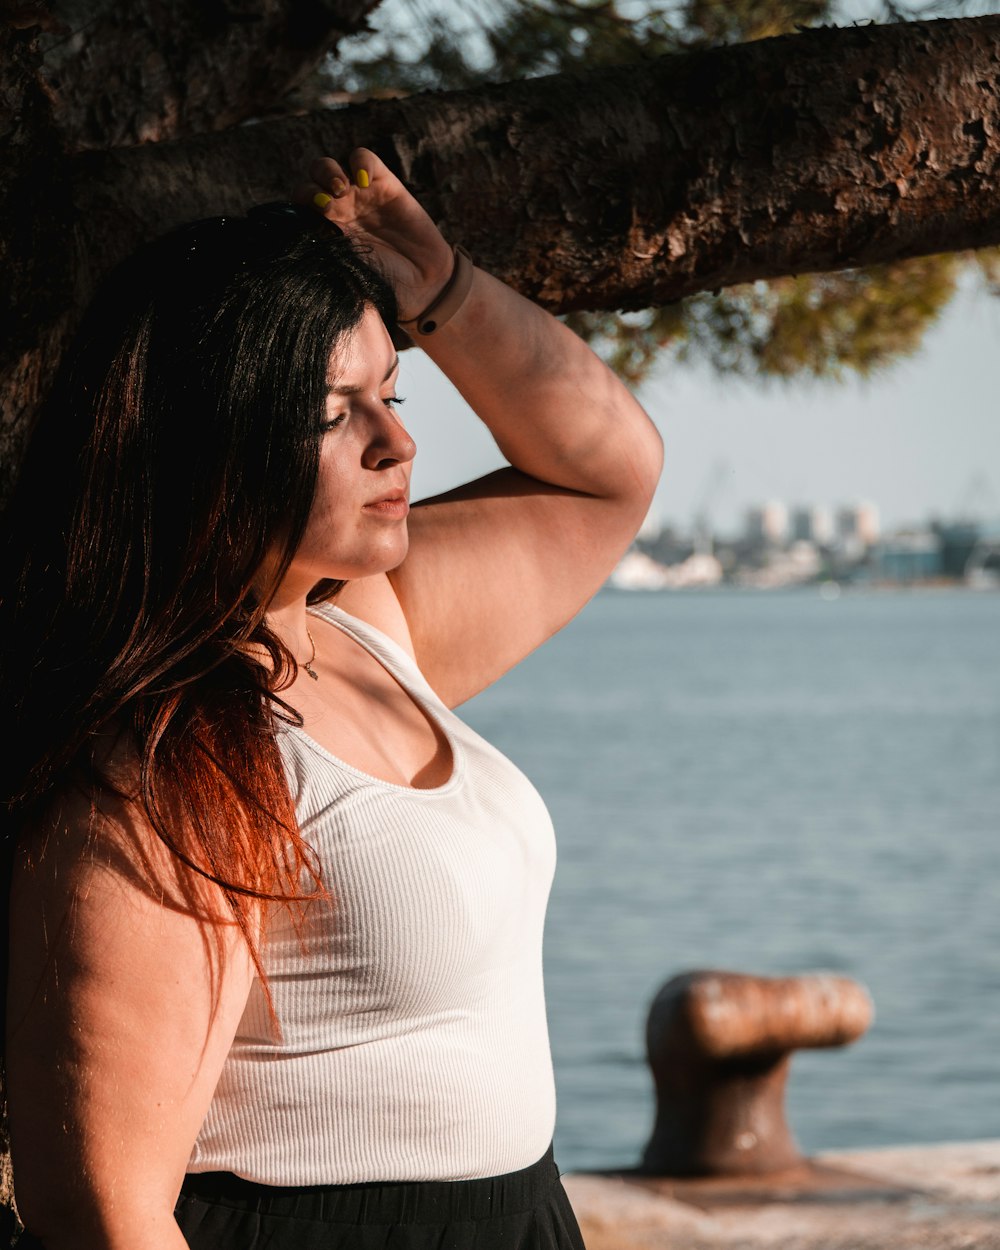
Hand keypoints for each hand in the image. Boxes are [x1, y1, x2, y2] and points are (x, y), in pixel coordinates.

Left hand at [298, 148, 455, 321]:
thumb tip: (301, 259)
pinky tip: (365, 179)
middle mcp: (337, 211)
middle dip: (311, 188)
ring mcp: (359, 195)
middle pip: (309, 183)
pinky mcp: (384, 183)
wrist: (423, 284)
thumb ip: (327, 266)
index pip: (297, 209)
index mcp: (323, 233)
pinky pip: (364, 159)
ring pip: (329, 167)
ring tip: (342, 189)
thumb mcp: (348, 281)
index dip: (298, 208)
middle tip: (326, 204)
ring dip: (328, 172)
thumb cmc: (384, 287)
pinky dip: (361, 162)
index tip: (311, 221)